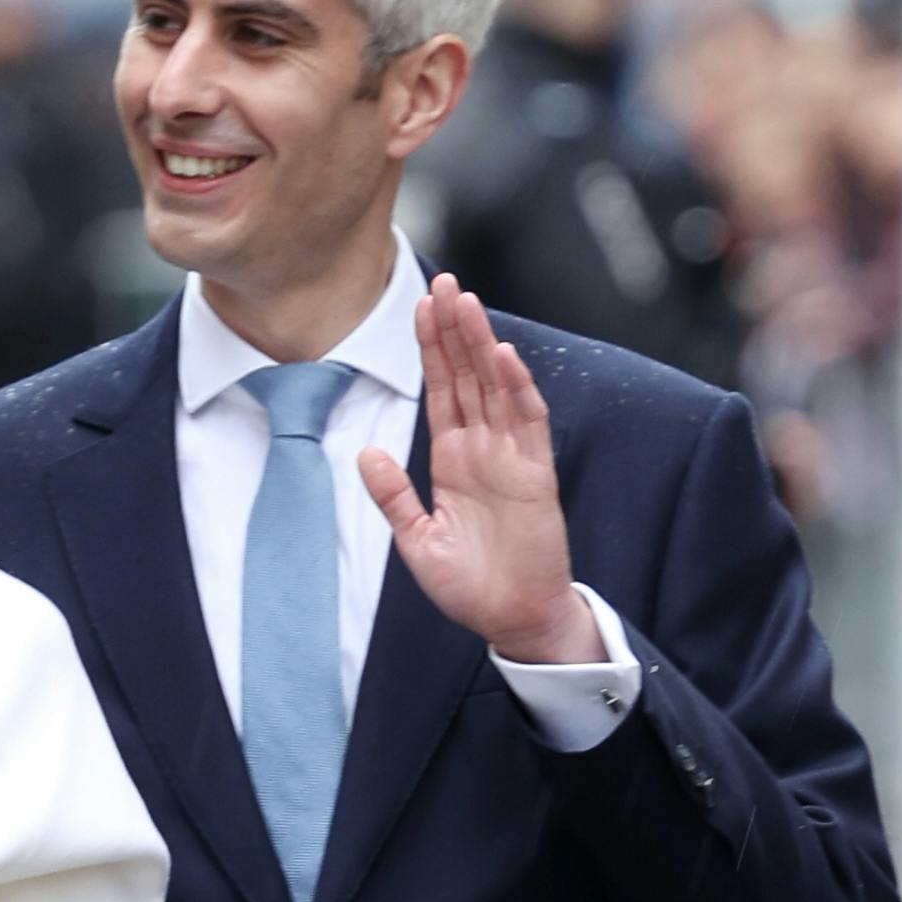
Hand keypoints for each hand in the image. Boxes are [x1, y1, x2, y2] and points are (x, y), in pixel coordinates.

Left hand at [362, 285, 592, 669]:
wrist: (514, 619)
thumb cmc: (470, 586)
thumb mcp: (416, 540)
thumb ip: (393, 496)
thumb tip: (366, 452)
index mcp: (452, 460)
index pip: (441, 390)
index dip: (431, 348)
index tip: (420, 306)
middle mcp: (483, 450)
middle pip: (467, 376)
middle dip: (454, 329)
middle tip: (443, 281)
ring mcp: (511, 458)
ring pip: (495, 387)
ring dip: (481, 345)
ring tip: (466, 302)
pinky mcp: (535, 476)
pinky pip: (526, 423)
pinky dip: (516, 388)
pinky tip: (501, 356)